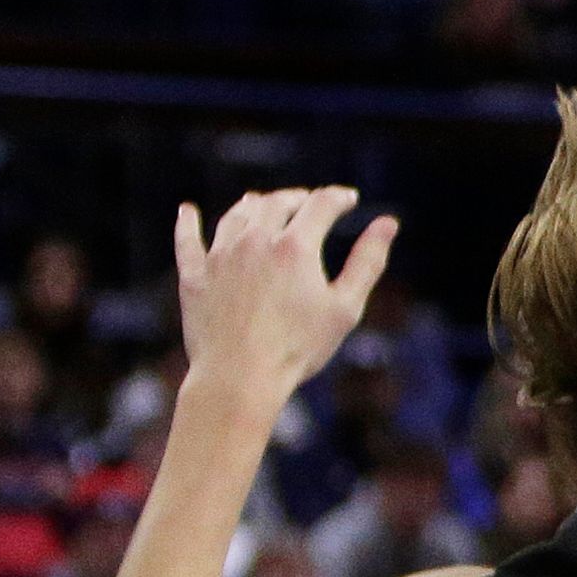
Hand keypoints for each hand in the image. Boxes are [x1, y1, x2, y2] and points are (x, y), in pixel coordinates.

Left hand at [175, 187, 396, 406]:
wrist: (238, 379)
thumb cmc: (297, 349)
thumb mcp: (345, 307)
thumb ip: (368, 261)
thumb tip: (388, 223)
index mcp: (295, 246)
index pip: (321, 204)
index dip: (339, 197)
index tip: (349, 199)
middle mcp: (255, 241)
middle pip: (276, 202)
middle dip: (298, 197)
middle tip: (309, 201)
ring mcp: (220, 257)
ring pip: (236, 215)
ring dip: (254, 204)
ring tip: (263, 203)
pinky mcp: (194, 278)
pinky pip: (187, 241)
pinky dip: (188, 224)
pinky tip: (187, 211)